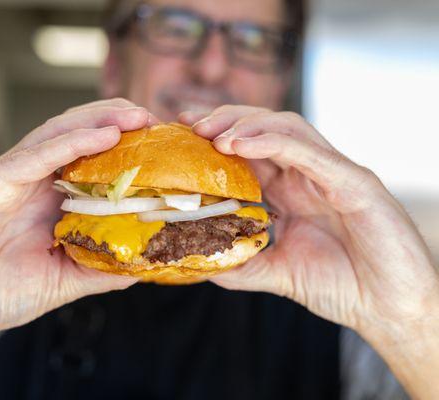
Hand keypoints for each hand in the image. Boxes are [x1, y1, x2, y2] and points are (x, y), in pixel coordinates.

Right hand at [0, 98, 155, 345]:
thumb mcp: (64, 281)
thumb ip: (102, 268)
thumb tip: (145, 264)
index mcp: (47, 200)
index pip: (89, 160)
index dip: (124, 147)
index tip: (159, 144)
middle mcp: (30, 182)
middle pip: (76, 136)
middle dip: (115, 120)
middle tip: (152, 116)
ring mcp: (9, 178)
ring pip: (56, 134)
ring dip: (97, 119)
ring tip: (135, 114)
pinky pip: (33, 156)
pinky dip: (69, 142)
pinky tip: (103, 135)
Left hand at [179, 106, 438, 338]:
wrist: (391, 310)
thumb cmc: (343, 286)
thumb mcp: (278, 273)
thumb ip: (242, 265)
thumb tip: (200, 262)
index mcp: (293, 190)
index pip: (251, 149)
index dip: (216, 136)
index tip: (181, 133)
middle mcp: (310, 175)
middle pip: (265, 128)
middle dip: (225, 119)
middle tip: (189, 122)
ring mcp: (333, 175)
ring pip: (287, 129)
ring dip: (246, 124)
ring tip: (212, 133)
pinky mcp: (355, 183)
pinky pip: (311, 153)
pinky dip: (274, 143)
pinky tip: (241, 144)